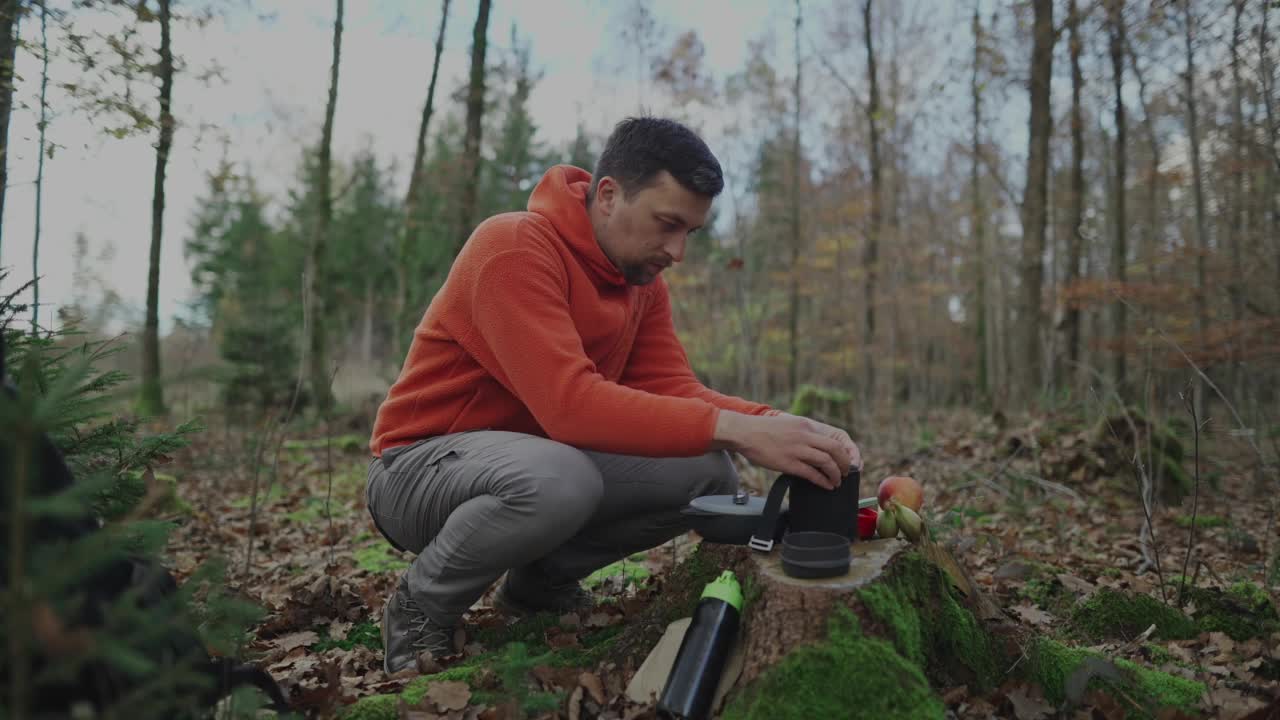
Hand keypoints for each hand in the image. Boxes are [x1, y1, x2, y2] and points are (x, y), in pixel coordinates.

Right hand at [712, 411, 856, 489]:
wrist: (744, 432)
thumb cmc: (763, 431)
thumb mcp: (788, 425)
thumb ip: (803, 434)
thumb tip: (815, 448)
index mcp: (806, 426)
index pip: (833, 439)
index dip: (844, 453)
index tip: (847, 461)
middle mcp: (804, 436)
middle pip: (835, 450)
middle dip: (845, 463)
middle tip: (846, 472)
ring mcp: (796, 449)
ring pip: (826, 462)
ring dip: (836, 474)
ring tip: (837, 481)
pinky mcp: (788, 463)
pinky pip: (812, 474)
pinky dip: (823, 481)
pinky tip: (826, 486)